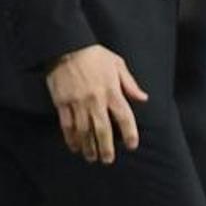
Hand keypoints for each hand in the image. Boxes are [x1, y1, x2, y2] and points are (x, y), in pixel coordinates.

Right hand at [45, 44, 147, 165]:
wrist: (66, 45)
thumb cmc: (93, 54)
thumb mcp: (116, 63)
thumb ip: (130, 83)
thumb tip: (143, 98)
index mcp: (111, 90)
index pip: (124, 116)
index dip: (130, 133)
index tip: (132, 145)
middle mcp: (95, 99)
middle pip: (103, 130)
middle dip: (106, 148)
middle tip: (108, 160)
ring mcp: (77, 102)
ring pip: (84, 131)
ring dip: (88, 147)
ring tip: (91, 157)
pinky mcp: (62, 103)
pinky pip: (67, 125)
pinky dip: (71, 138)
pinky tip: (75, 147)